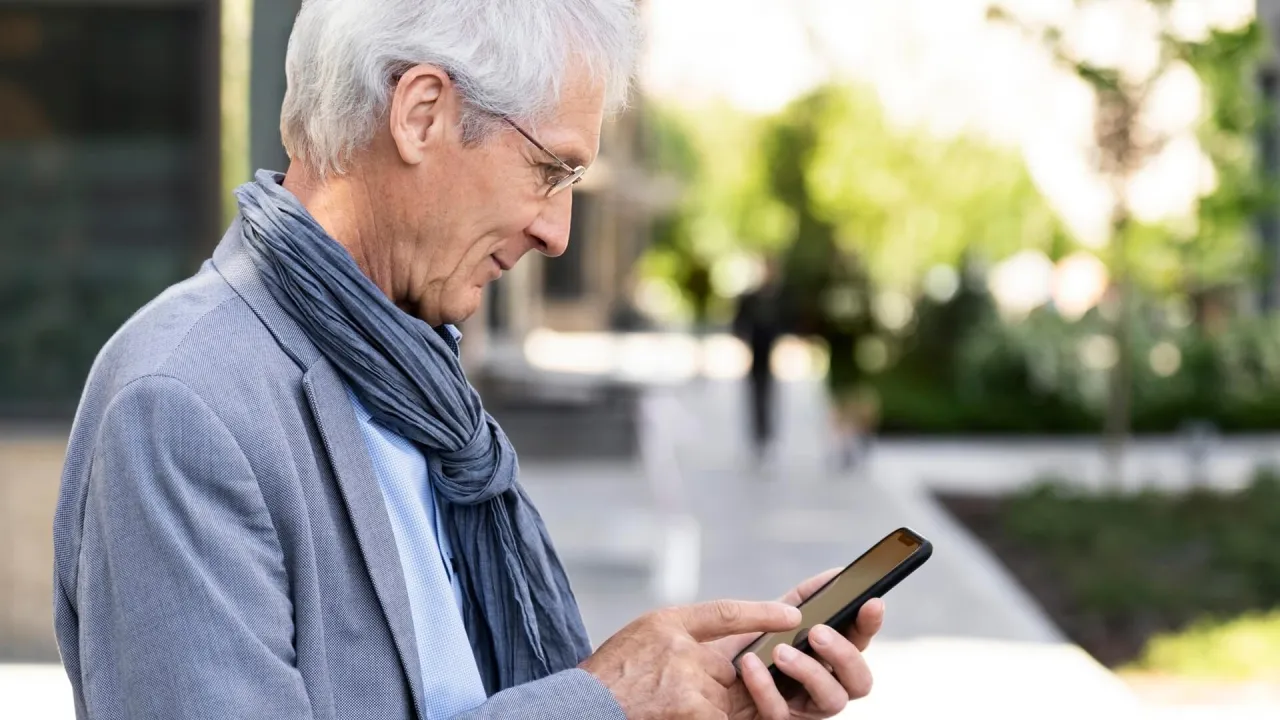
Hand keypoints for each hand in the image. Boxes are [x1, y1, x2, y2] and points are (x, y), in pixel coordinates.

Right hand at [580, 600, 802, 718]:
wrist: (579, 710)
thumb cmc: (607, 680)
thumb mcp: (639, 641)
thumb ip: (679, 640)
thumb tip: (723, 658)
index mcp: (666, 624)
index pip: (725, 613)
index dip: (762, 613)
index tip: (793, 616)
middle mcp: (681, 648)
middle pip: (725, 670)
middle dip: (709, 688)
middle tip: (670, 695)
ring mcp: (690, 682)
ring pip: (722, 700)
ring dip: (703, 710)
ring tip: (662, 706)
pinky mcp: (695, 712)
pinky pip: (719, 718)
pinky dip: (704, 718)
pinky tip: (670, 714)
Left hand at [712, 569, 885, 719]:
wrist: (700, 674)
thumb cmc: (743, 645)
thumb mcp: (772, 616)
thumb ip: (804, 598)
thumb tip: (837, 574)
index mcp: (828, 657)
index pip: (860, 642)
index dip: (870, 624)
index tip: (871, 602)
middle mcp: (824, 685)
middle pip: (860, 680)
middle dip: (844, 655)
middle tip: (818, 632)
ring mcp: (804, 708)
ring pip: (832, 701)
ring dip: (810, 672)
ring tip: (781, 650)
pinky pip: (780, 713)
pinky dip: (766, 686)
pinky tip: (749, 664)